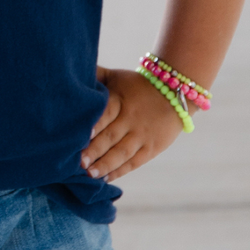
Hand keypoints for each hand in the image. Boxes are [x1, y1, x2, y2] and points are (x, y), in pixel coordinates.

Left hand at [81, 66, 185, 182]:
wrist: (175, 93)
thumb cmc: (137, 86)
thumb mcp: (117, 77)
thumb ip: (96, 75)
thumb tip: (74, 70)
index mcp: (120, 100)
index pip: (106, 112)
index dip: (94, 123)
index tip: (79, 134)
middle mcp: (131, 118)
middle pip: (111, 136)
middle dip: (94, 150)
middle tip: (78, 162)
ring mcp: (142, 135)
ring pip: (122, 152)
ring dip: (106, 164)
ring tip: (90, 174)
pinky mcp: (151, 148)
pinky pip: (134, 162)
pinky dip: (120, 171)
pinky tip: (105, 178)